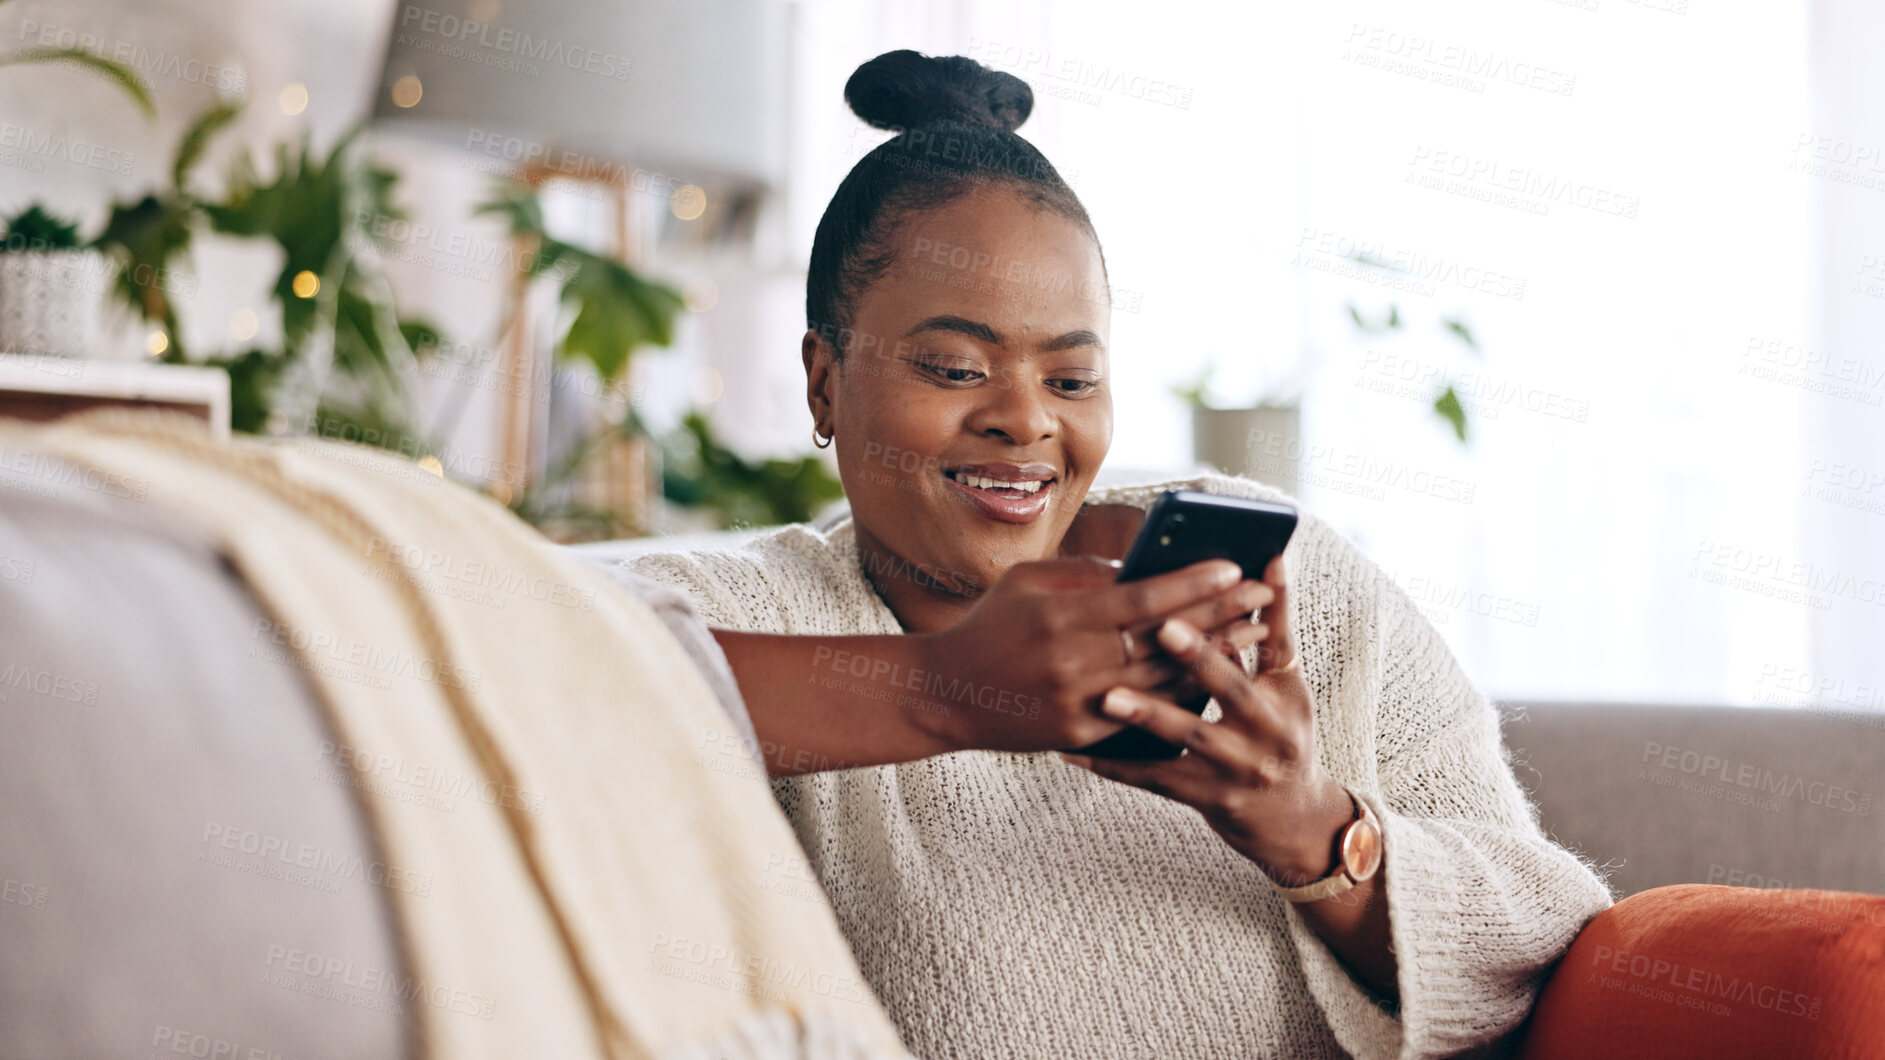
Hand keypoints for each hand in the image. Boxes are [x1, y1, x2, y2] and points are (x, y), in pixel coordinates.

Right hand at [912, 556, 1255, 752]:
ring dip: (1214, 656)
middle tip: (1263, 596)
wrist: (947, 695)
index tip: (1234, 567)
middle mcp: (1075, 662)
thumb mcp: (1027, 581)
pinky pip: (1144, 713)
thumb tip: (1145, 568)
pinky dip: (1183, 692)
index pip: (1143, 598)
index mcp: (1062, 617)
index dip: (1193, 583)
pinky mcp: (1081, 735)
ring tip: (1255, 635)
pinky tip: (1214, 676)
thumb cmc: (989, 626)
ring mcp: (1080, 703)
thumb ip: (1085, 572)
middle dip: (1221, 615)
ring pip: (1164, 679)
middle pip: (1165, 639)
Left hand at [1060, 555, 1355, 884]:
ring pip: (1190, 736)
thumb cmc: (1279, 734)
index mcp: (1285, 693)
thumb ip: (1265, 633)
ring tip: (1108, 695)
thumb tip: (1262, 567)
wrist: (1293, 820)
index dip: (1262, 610)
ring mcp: (1239, 769)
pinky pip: (1155, 779)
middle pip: (1234, 690)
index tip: (1241, 573)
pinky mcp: (1208, 799)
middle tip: (1162, 627)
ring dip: (1149, 714)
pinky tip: (1073, 752)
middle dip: (1200, 658)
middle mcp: (1269, 731)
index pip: (1276, 643)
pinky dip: (1114, 765)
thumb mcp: (1284, 686)